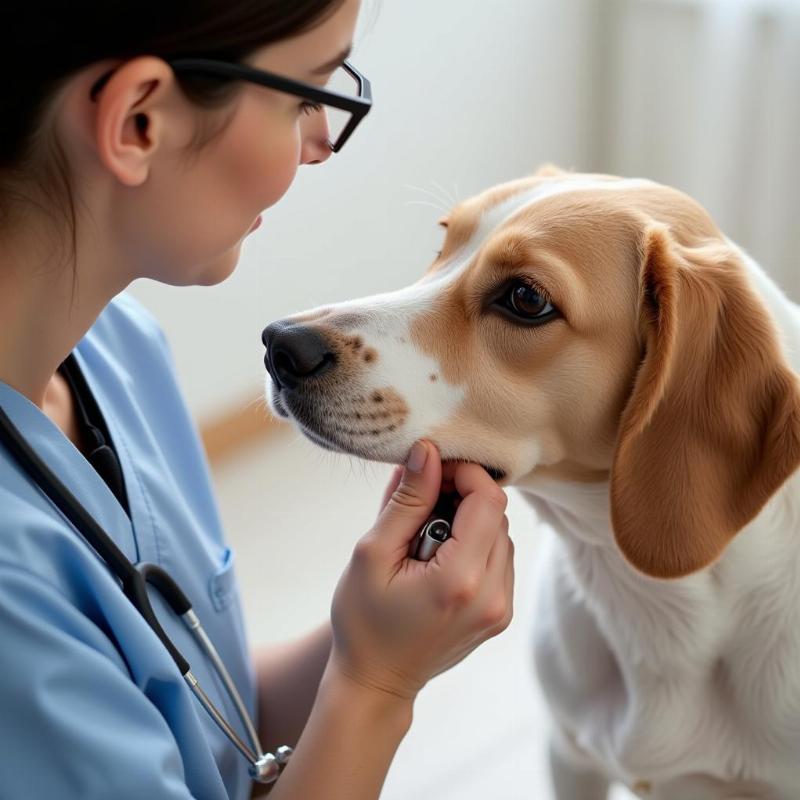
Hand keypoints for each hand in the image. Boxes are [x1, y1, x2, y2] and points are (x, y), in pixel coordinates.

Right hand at [329, 440, 513, 700]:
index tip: (432, 472)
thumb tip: (428, 452)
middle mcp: (492, 595)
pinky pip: (499, 557)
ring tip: (425, 535)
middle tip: (421, 503)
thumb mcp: (372, 553)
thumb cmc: (363, 619)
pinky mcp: (500, 613)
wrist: (376, 681)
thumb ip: (407, 500)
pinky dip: (474, 543)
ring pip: (501, 533)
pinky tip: (439, 555)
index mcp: (459, 580)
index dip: (465, 473)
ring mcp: (501, 608)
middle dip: (462, 495)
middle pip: (497, 513)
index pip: (488, 500)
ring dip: (468, 519)